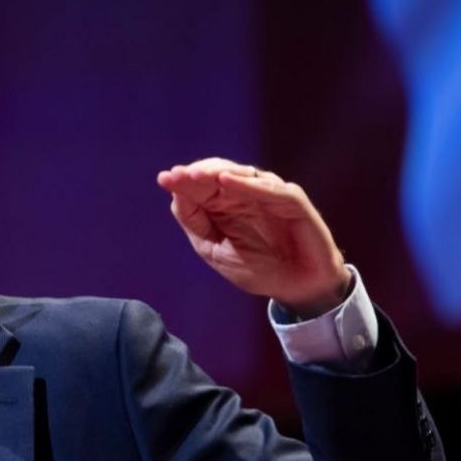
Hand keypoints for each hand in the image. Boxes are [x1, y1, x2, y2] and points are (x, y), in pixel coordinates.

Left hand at [157, 157, 350, 318]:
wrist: (296, 288)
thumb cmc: (258, 267)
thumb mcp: (215, 249)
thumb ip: (196, 223)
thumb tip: (175, 194)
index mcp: (224, 204)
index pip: (201, 186)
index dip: (182, 181)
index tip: (164, 178)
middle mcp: (246, 194)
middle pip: (217, 173)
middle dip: (196, 173)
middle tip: (176, 175)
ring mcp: (269, 194)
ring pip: (241, 174)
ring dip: (217, 172)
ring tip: (196, 174)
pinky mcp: (292, 202)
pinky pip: (270, 190)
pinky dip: (249, 185)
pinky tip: (227, 181)